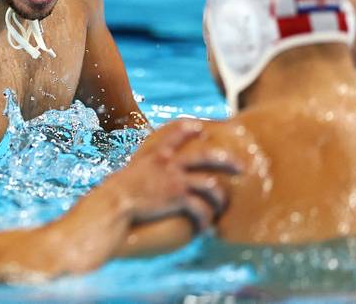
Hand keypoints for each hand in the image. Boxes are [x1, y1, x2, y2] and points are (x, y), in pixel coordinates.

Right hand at [109, 120, 240, 232]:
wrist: (114, 203)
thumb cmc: (117, 190)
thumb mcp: (130, 170)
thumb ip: (142, 167)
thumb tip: (142, 169)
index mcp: (158, 153)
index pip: (177, 131)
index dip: (190, 128)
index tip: (201, 129)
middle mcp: (170, 163)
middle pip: (207, 155)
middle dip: (227, 161)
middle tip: (241, 167)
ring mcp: (175, 181)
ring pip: (210, 185)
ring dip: (219, 197)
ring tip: (223, 205)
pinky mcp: (177, 199)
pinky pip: (200, 209)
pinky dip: (204, 219)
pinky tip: (205, 227)